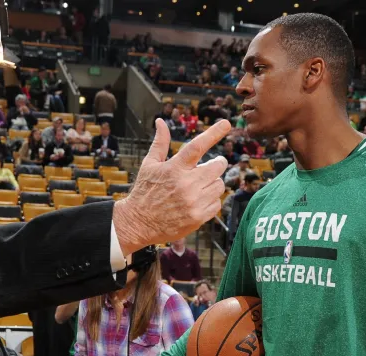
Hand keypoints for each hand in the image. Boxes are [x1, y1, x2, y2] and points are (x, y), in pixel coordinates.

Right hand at [113, 118, 228, 255]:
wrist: (138, 223)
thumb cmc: (145, 191)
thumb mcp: (149, 165)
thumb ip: (160, 143)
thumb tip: (160, 121)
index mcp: (174, 168)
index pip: (197, 146)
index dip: (214, 133)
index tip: (226, 123)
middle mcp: (186, 184)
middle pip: (217, 166)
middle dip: (217, 163)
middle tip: (211, 165)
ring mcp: (193, 202)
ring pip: (219, 185)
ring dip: (213, 183)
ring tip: (200, 186)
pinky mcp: (198, 217)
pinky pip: (217, 203)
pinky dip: (211, 200)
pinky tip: (198, 201)